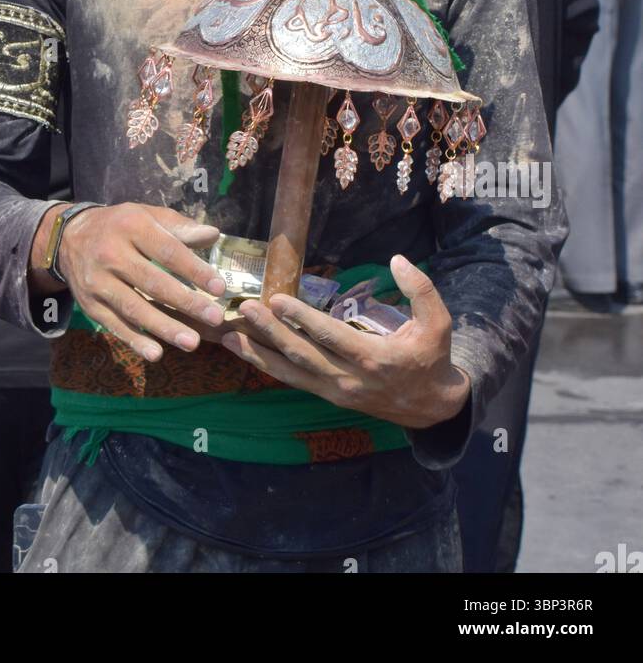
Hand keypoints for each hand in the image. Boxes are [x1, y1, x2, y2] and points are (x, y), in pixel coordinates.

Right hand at [56, 202, 226, 361]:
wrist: (69, 238)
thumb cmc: (120, 225)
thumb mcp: (147, 216)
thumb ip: (180, 227)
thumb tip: (214, 235)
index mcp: (131, 227)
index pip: (168, 251)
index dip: (194, 270)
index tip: (220, 288)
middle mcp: (111, 254)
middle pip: (152, 282)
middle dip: (186, 302)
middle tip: (215, 318)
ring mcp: (98, 282)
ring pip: (134, 308)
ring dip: (164, 327)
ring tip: (192, 342)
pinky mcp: (89, 304)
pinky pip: (115, 325)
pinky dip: (134, 341)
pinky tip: (156, 353)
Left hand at [221, 255, 470, 429]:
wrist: (431, 407)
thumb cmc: (431, 357)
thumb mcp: (438, 322)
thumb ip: (421, 289)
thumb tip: (396, 259)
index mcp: (373, 358)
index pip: (330, 337)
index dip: (302, 319)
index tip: (278, 299)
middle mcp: (347, 379)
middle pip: (301, 355)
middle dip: (270, 333)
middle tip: (244, 310)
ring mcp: (334, 391)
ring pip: (289, 373)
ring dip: (257, 354)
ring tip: (228, 336)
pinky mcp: (327, 396)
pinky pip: (292, 380)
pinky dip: (266, 365)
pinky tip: (245, 351)